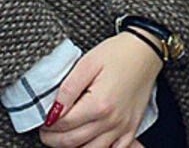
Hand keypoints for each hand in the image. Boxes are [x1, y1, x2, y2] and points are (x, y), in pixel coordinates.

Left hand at [38, 31, 162, 147]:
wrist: (146, 50)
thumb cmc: (118, 53)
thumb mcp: (87, 63)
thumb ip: (68, 89)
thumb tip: (52, 111)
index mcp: (99, 104)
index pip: (64, 124)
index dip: (48, 125)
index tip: (42, 121)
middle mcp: (112, 121)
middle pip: (74, 141)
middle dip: (54, 140)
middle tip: (45, 133)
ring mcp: (123, 127)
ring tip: (62, 138)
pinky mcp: (132, 128)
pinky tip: (88, 143)